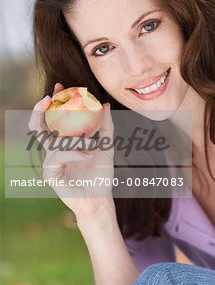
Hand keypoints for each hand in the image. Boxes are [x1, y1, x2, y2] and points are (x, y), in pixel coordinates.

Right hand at [28, 83, 115, 223]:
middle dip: (40, 109)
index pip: (54, 119)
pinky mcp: (49, 173)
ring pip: (53, 141)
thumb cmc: (101, 174)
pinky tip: (88, 157)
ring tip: (90, 145)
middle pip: (39, 126)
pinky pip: (58, 155)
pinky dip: (75, 153)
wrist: (100, 199)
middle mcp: (54, 150)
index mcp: (64, 142)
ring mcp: (49, 161)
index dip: (54, 102)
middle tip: (50, 97)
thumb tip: (105, 104)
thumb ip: (105, 126)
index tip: (60, 86)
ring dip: (74, 140)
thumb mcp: (106, 146)